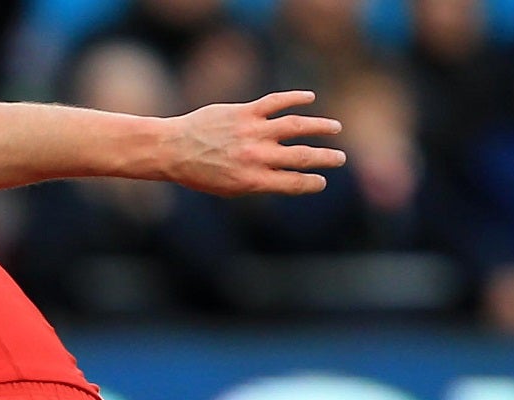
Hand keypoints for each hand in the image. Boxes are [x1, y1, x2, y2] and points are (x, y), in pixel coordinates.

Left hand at [166, 90, 345, 197]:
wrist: (173, 149)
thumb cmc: (200, 173)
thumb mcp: (228, 188)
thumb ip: (257, 182)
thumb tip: (285, 179)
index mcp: (252, 180)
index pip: (294, 183)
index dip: (312, 183)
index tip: (322, 181)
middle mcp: (256, 157)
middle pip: (303, 156)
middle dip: (326, 158)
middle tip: (340, 158)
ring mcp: (252, 132)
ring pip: (296, 126)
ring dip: (320, 126)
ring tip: (335, 128)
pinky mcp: (245, 112)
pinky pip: (276, 102)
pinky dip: (295, 98)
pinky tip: (310, 98)